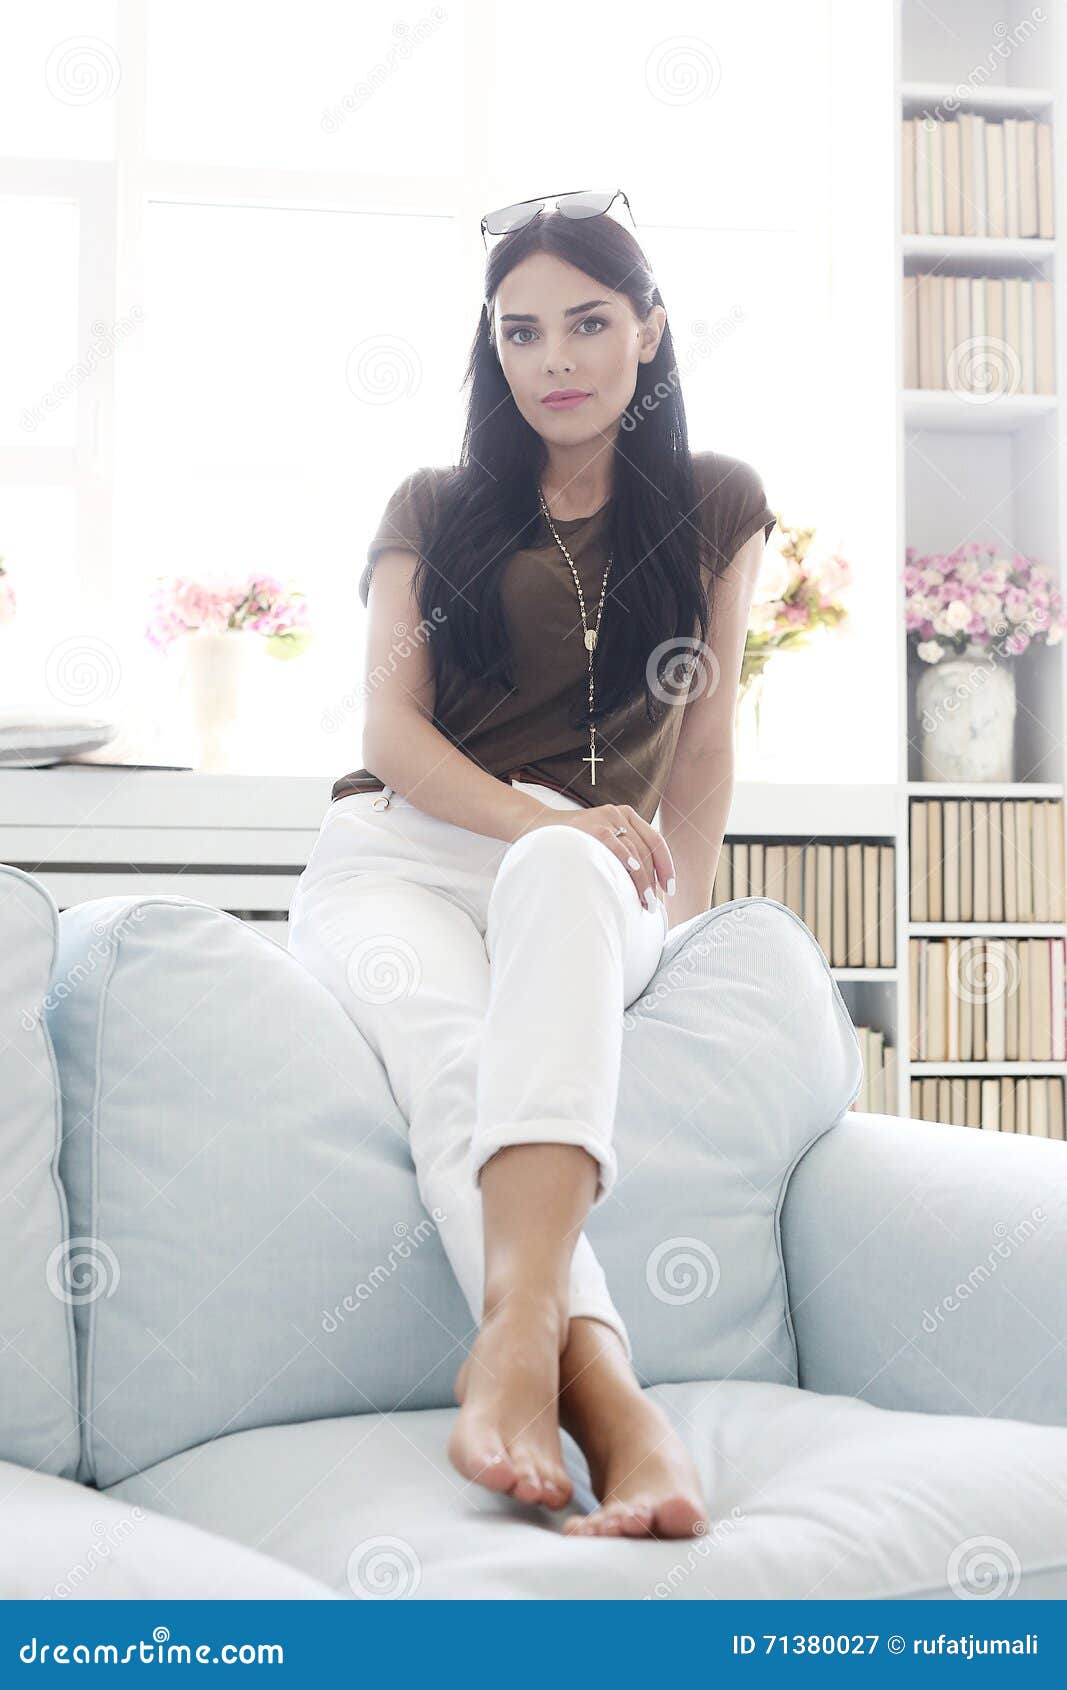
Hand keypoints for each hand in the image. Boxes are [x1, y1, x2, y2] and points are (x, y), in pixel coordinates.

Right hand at [520, 803, 674, 914]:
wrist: (536, 826)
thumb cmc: (570, 842)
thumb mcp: (599, 840)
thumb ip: (620, 853)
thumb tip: (645, 887)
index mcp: (625, 815)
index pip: (655, 841)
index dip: (667, 866)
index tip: (670, 890)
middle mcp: (619, 813)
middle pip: (648, 850)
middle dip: (654, 880)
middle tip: (653, 905)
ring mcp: (606, 818)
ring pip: (637, 853)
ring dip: (643, 881)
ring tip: (644, 903)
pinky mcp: (593, 826)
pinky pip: (618, 848)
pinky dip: (629, 865)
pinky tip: (634, 879)